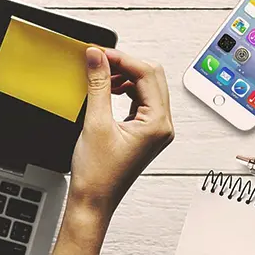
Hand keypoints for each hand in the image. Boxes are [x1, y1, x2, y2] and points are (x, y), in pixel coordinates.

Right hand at [49, 47, 173, 254]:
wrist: (93, 202)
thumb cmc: (97, 174)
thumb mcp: (95, 123)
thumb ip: (98, 85)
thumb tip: (96, 57)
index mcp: (158, 124)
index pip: (147, 75)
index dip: (122, 59)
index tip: (99, 52)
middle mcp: (162, 126)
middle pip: (151, 77)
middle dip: (125, 64)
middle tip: (98, 59)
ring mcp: (154, 130)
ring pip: (145, 88)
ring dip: (124, 77)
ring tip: (100, 75)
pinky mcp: (143, 133)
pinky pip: (139, 101)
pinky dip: (123, 90)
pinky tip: (107, 91)